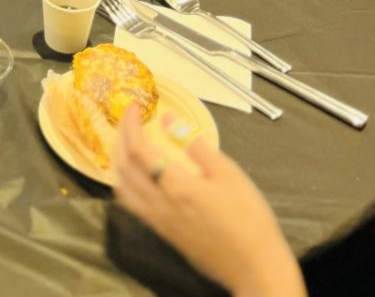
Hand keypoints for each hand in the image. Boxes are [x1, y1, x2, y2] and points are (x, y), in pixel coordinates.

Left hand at [114, 109, 305, 296]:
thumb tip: (168, 119)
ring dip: (118, 160)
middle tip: (128, 119)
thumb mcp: (228, 174)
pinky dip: (124, 182)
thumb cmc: (249, 218)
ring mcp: (158, 221)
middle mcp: (158, 203)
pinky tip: (134, 174)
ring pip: (122, 186)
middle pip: (123, 165)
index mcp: (175, 185)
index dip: (130, 124)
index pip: (137, 148)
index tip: (134, 107)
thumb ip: (196, 145)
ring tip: (127, 141)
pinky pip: (130, 204)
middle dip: (120, 137)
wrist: (256, 268)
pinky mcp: (162, 233)